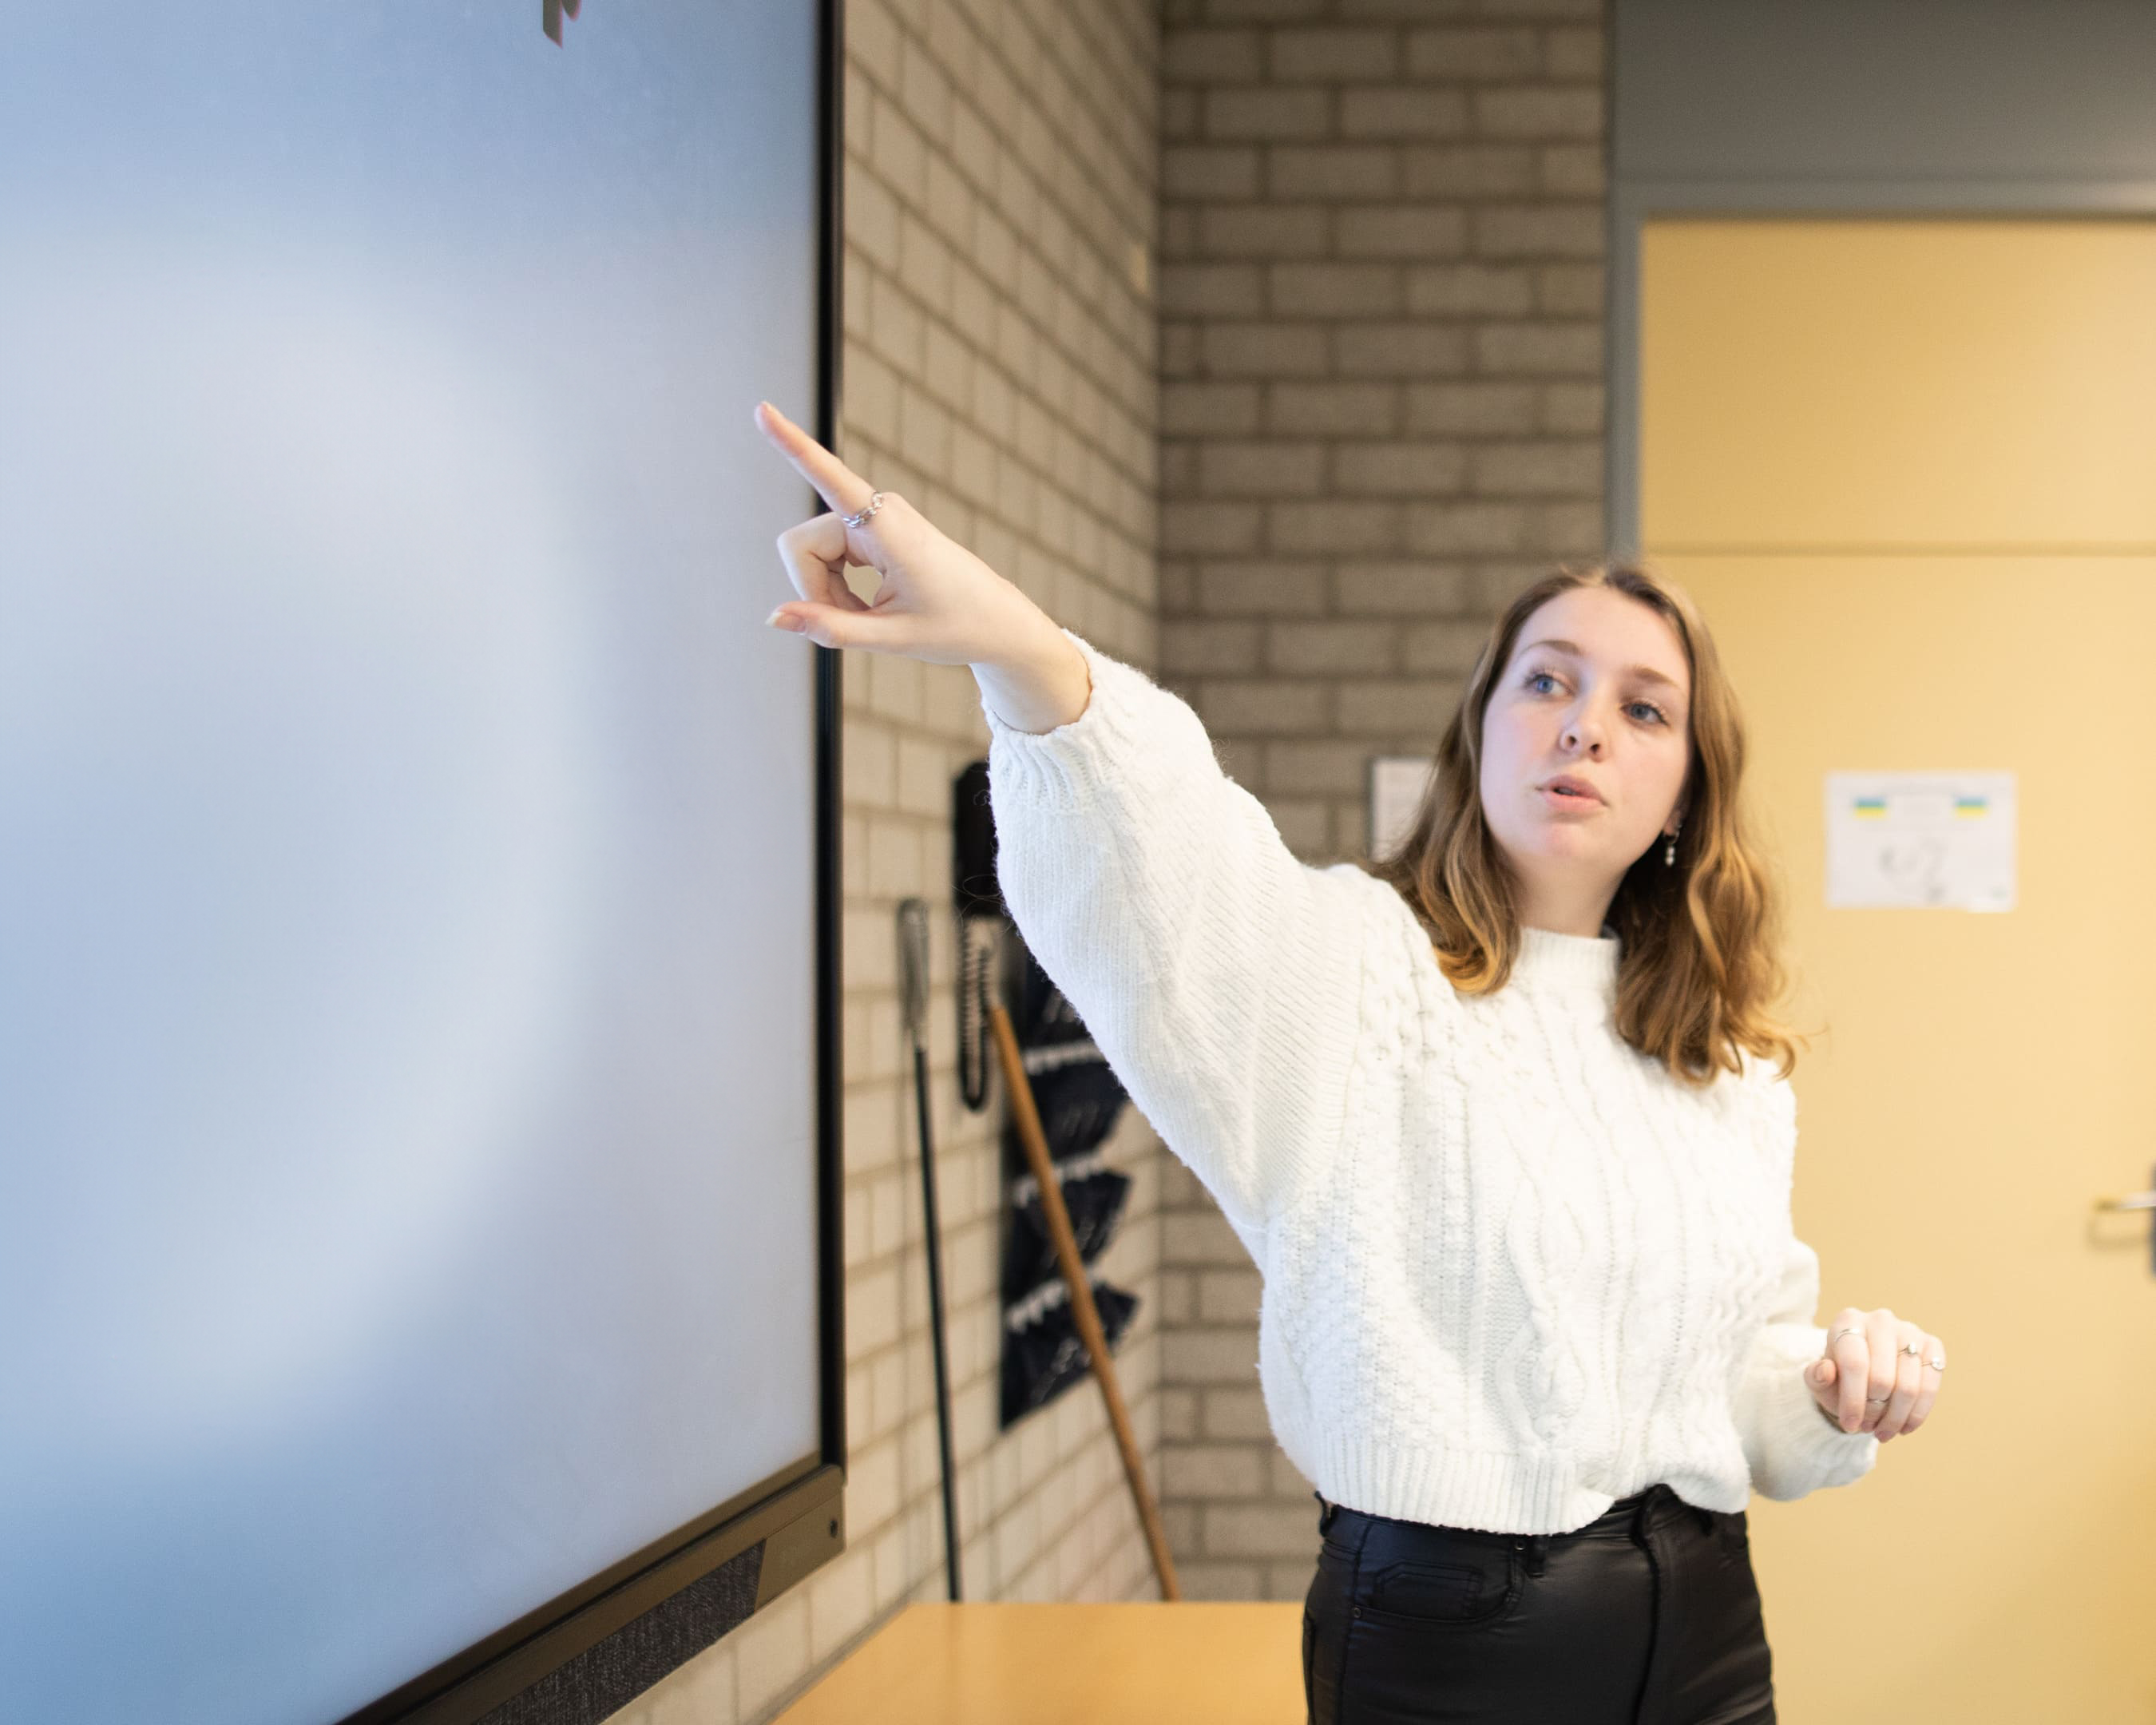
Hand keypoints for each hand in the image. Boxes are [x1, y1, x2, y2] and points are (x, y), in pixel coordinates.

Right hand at [753, 400, 1056, 666]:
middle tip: (856, 622)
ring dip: (829, 593)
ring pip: (813, 554)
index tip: (762, 409)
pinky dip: (839, 589)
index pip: (828, 476)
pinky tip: (870, 605)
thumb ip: (830, 627)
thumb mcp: (891, 637)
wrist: (997, 622)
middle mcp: (876, 510)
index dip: (791, 444)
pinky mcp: (871, 530)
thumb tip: (774, 617)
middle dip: (815, 589)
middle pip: (802, 546)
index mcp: (887, 526)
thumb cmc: (956, 627)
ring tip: (872, 615)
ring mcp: (872, 518)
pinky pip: (829, 556)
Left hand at [1804, 1307, 1944, 1440]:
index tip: (1849, 1425)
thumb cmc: (1838, 1377)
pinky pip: (1931, 1386)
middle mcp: (1881, 1319)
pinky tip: (1903, 1428)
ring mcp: (1910, 1331)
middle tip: (1865, 1427)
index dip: (1853, 1400)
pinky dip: (1917, 1414)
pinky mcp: (1932, 1346)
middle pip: (1883, 1378)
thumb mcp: (1819, 1380)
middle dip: (1873, 1411)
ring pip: (1909, 1387)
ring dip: (1895, 1418)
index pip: (1855, 1364)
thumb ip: (1816, 1377)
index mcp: (1848, 1320)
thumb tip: (1825, 1371)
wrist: (1863, 1373)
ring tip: (1881, 1432)